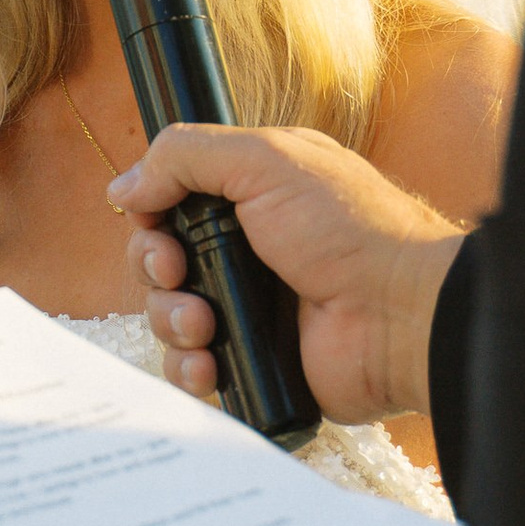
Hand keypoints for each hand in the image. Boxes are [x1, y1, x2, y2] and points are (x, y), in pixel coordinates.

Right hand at [115, 125, 462, 423]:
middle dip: (154, 268)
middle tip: (178, 272)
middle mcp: (245, 252)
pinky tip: (210, 362)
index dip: (151, 214)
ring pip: (168, 317)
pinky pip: (192, 369)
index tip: (156, 221)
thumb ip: (186, 156)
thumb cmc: (349, 229)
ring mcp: (248, 309)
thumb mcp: (267, 160)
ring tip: (205, 323)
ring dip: (171, 319)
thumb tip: (125, 186)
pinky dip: (190, 368)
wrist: (400, 314)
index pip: (170, 203)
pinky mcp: (252, 362)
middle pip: (159, 260)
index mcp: (250, 198)